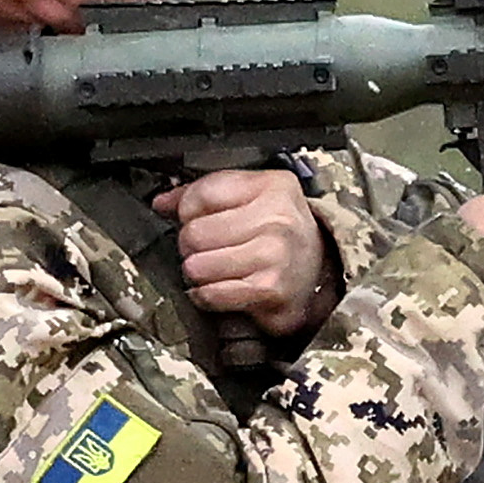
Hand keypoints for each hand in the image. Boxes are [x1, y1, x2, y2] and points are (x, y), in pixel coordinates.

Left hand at [153, 168, 337, 337]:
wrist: (321, 273)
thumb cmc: (282, 235)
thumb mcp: (253, 199)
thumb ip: (206, 194)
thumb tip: (162, 202)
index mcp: (272, 187)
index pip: (200, 195)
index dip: (187, 212)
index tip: (197, 220)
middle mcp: (278, 219)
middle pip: (194, 233)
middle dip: (192, 246)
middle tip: (209, 249)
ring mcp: (275, 256)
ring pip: (197, 266)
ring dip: (199, 273)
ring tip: (217, 269)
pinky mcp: (269, 290)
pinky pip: (211, 293)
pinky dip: (207, 295)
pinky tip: (220, 288)